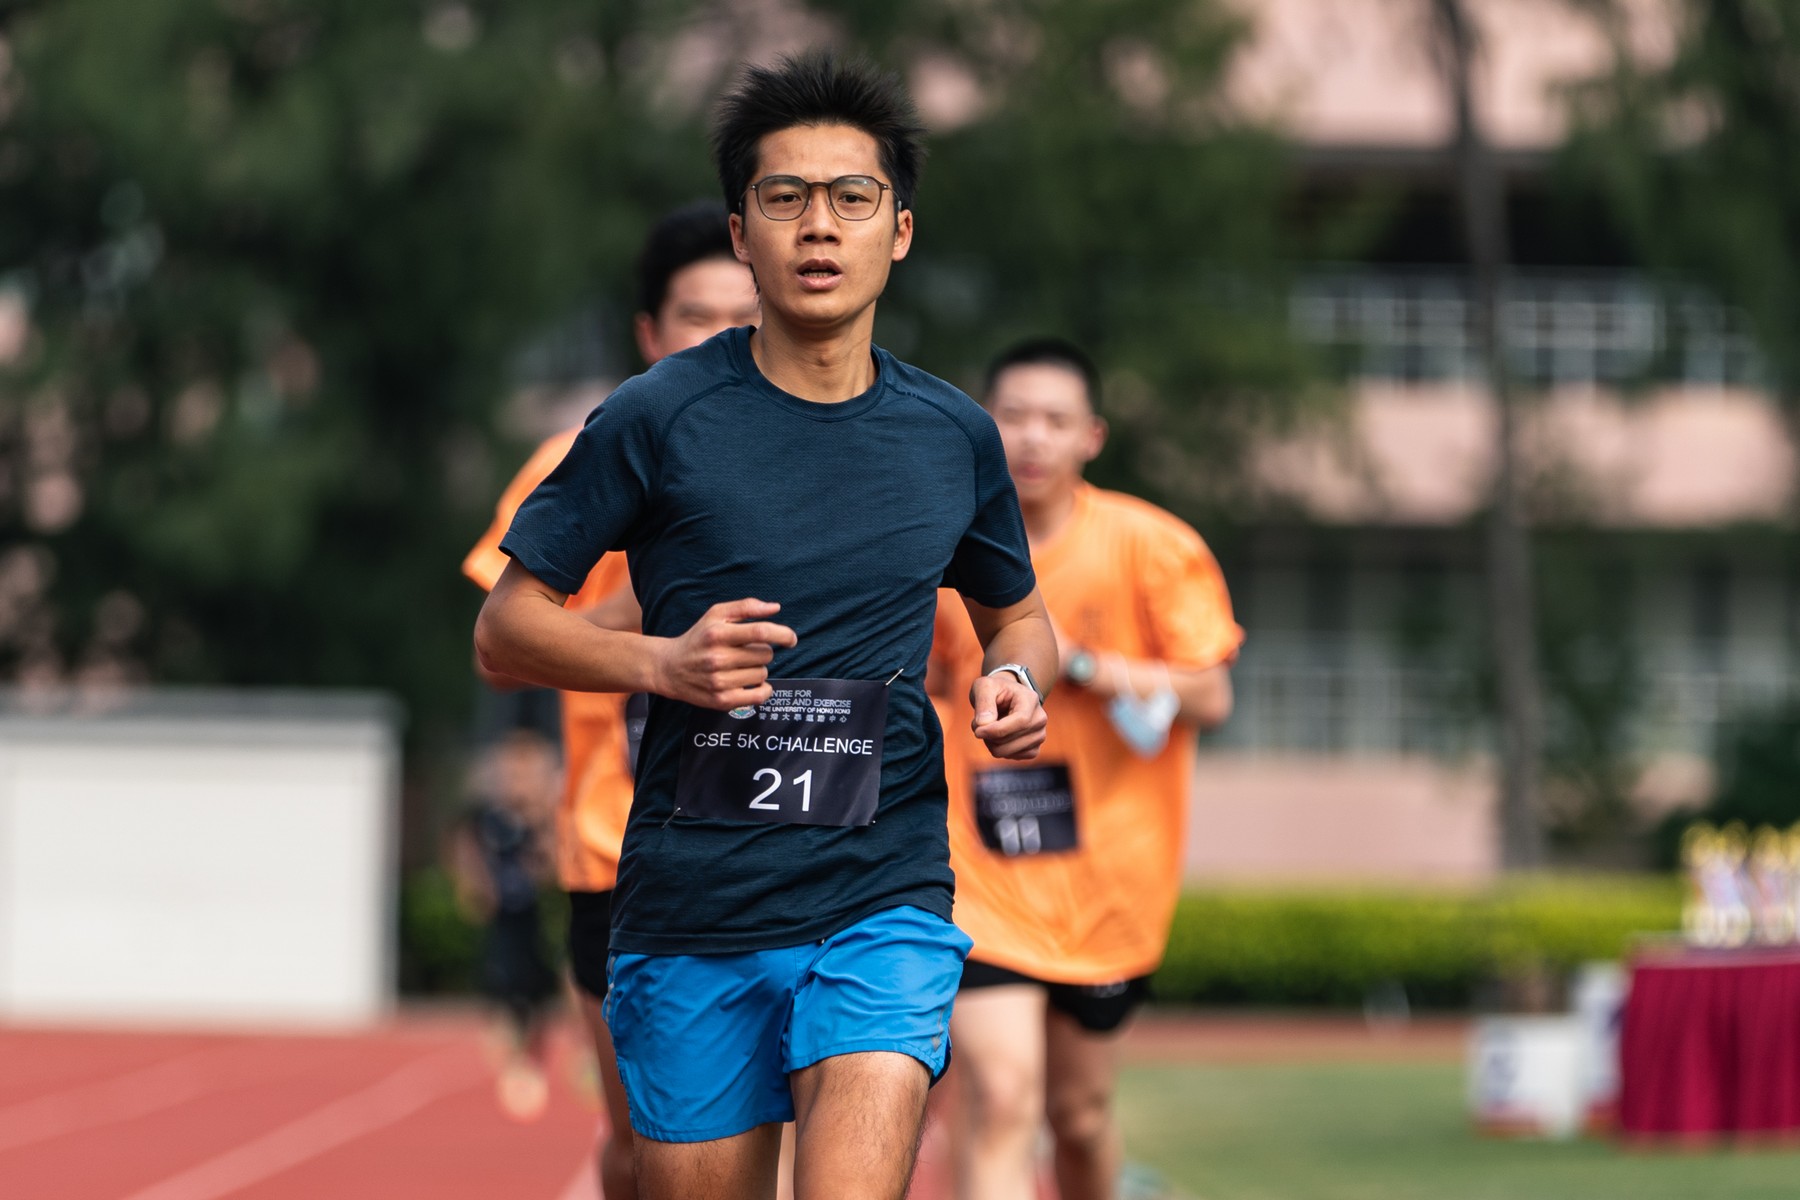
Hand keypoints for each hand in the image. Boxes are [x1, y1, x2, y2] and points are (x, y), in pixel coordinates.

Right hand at [653, 598, 797, 710]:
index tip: (791, 639)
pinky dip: (763, 690)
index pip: (760, 632)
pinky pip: (759, 696)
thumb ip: (746, 607)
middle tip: (746, 652)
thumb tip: (775, 608)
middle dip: (762, 652)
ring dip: (758, 669)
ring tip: (740, 666)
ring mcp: (719, 682)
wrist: (669, 668)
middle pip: (765, 655)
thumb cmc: (698, 638)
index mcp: (717, 634)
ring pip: (762, 674)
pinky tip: (753, 683)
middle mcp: (717, 658)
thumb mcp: (716, 615)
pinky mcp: (721, 701)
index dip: (782, 634)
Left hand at [969, 671, 1046, 760]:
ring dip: (991, 743)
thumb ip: (983, 702)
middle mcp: (1040, 719)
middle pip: (1010, 740)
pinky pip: (1012, 757)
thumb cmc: (995, 690)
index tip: (977, 731)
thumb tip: (984, 724)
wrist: (1006, 697)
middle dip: (988, 736)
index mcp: (1031, 700)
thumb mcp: (984, 686)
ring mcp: (1039, 735)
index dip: (996, 730)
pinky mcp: (1034, 749)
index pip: (1020, 722)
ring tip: (989, 728)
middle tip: (979, 724)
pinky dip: (1000, 750)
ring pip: (1007, 752)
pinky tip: (998, 737)